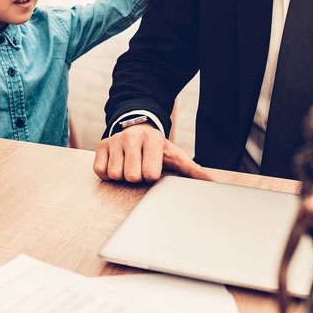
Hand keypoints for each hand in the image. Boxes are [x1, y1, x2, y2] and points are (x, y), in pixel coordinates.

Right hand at [93, 123, 212, 182]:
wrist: (137, 129)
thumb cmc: (158, 148)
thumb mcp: (176, 156)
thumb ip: (193, 171)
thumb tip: (213, 183)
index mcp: (153, 139)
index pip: (150, 174)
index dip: (151, 175)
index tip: (153, 167)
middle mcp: (132, 137)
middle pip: (131, 176)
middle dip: (136, 176)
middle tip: (140, 167)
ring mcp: (114, 140)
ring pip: (115, 174)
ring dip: (122, 175)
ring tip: (129, 164)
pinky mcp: (101, 146)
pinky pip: (100, 171)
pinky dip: (108, 173)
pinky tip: (117, 164)